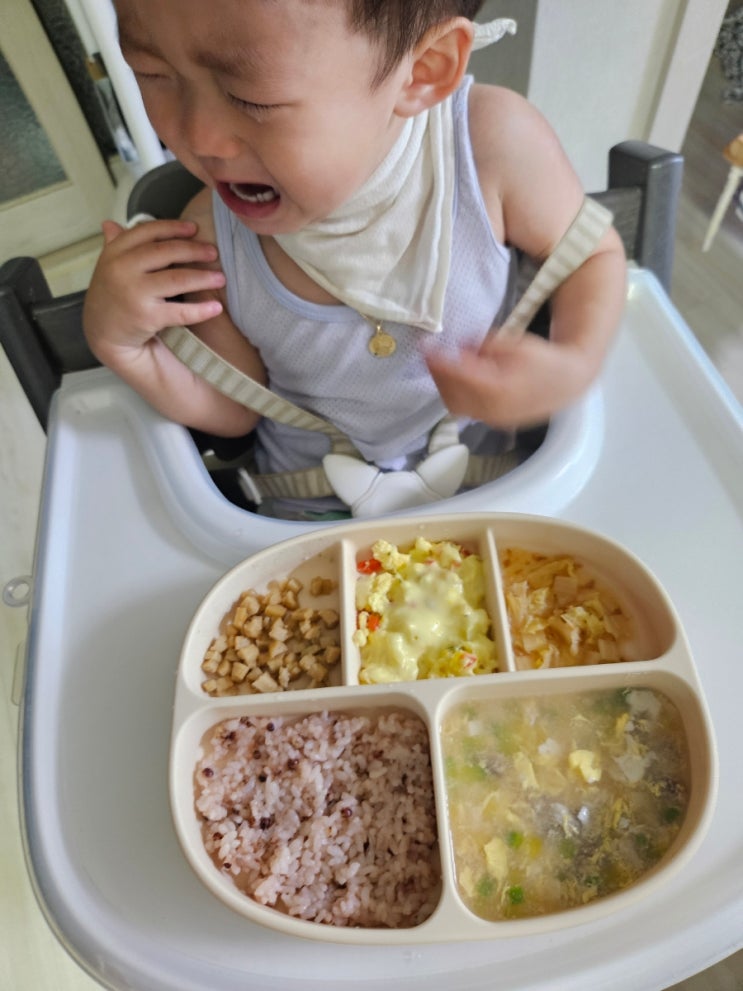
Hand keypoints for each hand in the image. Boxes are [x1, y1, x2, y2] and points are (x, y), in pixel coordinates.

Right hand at [83, 218, 226, 363]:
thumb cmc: (111, 297)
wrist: (103, 334)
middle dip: (193, 250)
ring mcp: (134, 293)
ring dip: (203, 277)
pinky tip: (216, 308)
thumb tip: (111, 223)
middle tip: (213, 253)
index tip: (194, 228)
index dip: (173, 228)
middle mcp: (122, 269)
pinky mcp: (146, 317)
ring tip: (221, 278)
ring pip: (177, 279)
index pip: (147, 232)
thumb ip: (114, 245)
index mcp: (115, 252)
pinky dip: (200, 310)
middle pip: (165, 252)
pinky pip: (180, 312)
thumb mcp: (107, 267)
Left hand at [426, 331, 594, 429]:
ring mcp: (494, 419)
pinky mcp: (494, 422)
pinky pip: (465, 411)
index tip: (426, 347)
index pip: (460, 377)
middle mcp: (495, 410)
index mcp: (501, 389)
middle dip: (437, 375)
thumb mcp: (516, 343)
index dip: (439, 362)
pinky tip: (453, 379)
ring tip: (438, 365)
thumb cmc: (543, 360)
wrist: (567, 383)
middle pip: (452, 396)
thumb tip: (459, 346)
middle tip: (428, 355)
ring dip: (443, 386)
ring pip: (456, 407)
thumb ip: (485, 346)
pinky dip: (454, 395)